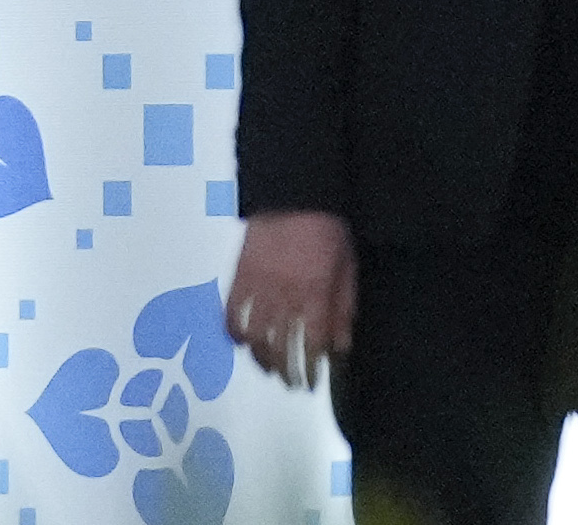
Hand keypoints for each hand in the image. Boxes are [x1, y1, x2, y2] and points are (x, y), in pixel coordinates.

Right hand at [224, 208, 355, 390]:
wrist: (294, 193)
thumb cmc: (328, 229)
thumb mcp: (347, 266)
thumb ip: (344, 307)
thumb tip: (340, 345)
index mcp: (315, 295)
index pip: (312, 346)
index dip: (311, 370)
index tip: (312, 383)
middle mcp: (285, 298)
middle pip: (280, 349)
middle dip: (286, 372)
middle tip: (291, 383)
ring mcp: (258, 288)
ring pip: (254, 337)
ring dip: (260, 359)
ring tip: (268, 368)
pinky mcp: (239, 277)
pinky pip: (231, 313)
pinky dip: (234, 332)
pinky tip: (241, 341)